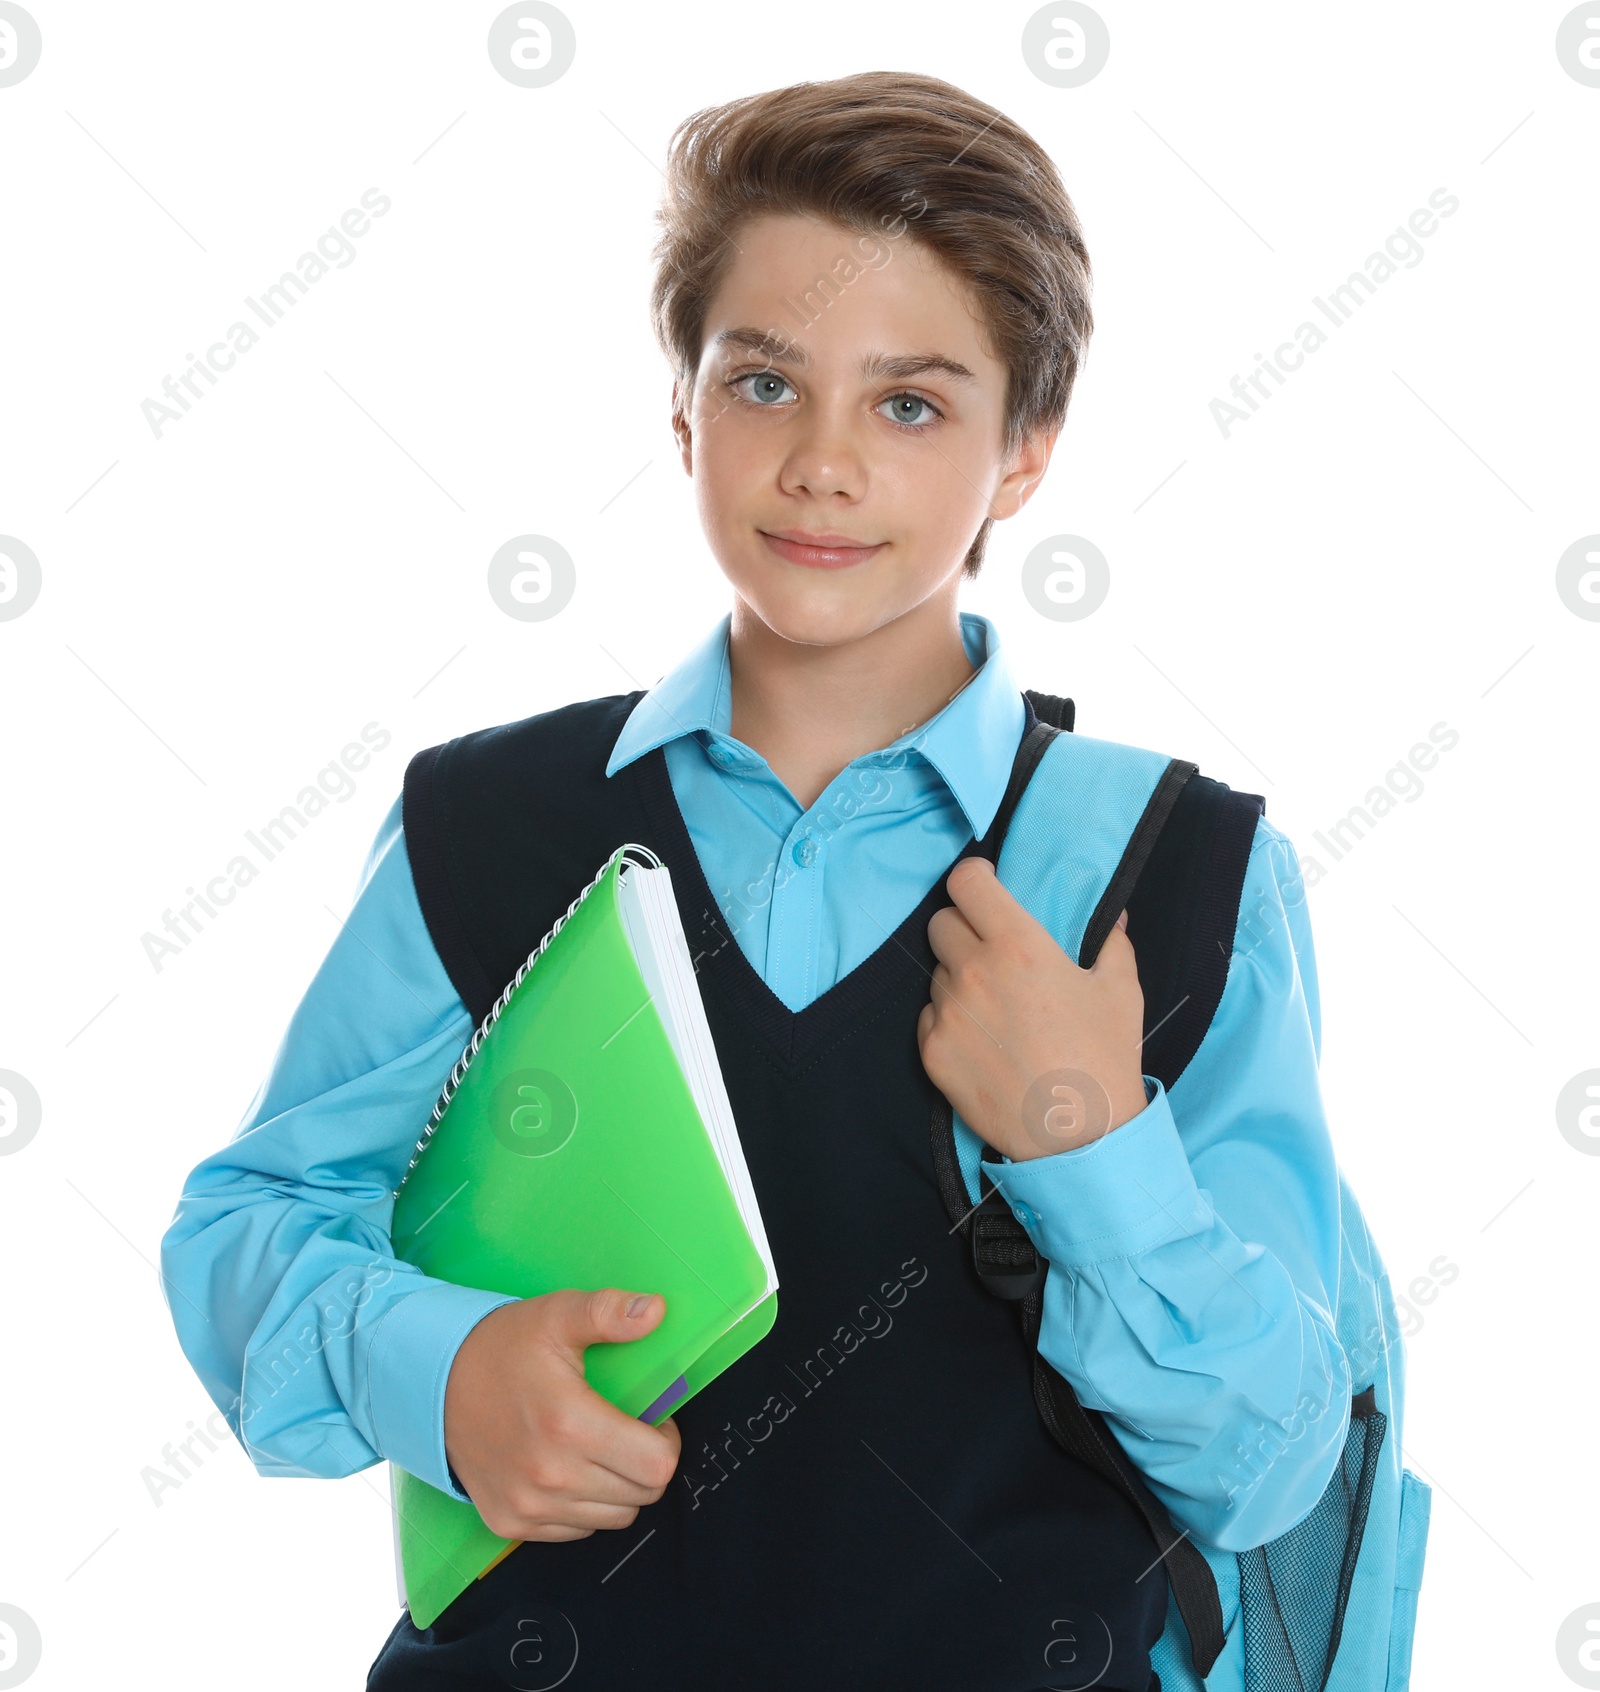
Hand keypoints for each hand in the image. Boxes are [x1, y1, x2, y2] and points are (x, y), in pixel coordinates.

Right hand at [444, 1288, 681, 1541]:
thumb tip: (654, 1309)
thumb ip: (609, 1312)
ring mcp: (528, 1506)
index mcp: (570, 1424)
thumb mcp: (557, 1315)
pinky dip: (584, 1506)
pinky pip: (575, 1531)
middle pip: (642, 1496)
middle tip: (626, 1431)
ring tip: (598, 1448)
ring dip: (617, 1487)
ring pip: (613, 1519)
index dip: (666, 1441)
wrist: (431, 1380)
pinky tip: (569, 1468)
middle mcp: (550, 1476)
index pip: (657, 1465)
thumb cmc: (501, 1345)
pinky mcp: (509, 1523)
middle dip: (646, 1463)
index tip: (652, 1420)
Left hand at [916, 856, 1148, 1162]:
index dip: (974, 878)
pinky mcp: (931, 1051)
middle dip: (964, 928)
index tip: (986, 887)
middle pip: (942, 922)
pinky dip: (950, 1019)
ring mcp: (948, 1013)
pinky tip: (984, 1040)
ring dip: (959, 977)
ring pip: (937, 972)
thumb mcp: (1120, 990)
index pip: (965, 882)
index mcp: (1018, 945)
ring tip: (997, 1007)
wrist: (1079, 1138)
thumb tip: (1112, 916)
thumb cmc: (1104, 1059)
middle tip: (992, 951)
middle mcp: (973, 972)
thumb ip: (1110, 941)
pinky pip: (930, 1016)